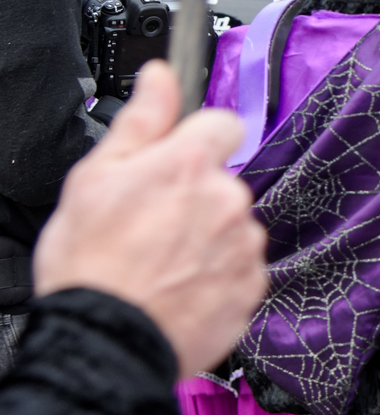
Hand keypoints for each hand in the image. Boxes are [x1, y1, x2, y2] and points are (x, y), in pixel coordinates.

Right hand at [33, 61, 267, 376]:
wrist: (109, 339)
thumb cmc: (91, 265)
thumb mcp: (94, 178)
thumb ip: (141, 120)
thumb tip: (160, 76)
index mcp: (189, 166)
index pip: (221, 124)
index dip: (198, 138)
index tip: (178, 158)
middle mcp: (227, 200)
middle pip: (223, 181)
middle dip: (194, 195)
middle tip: (150, 224)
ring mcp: (244, 245)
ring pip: (232, 225)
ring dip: (206, 236)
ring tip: (160, 261)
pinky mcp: (253, 285)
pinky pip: (240, 267)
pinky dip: (216, 273)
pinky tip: (179, 285)